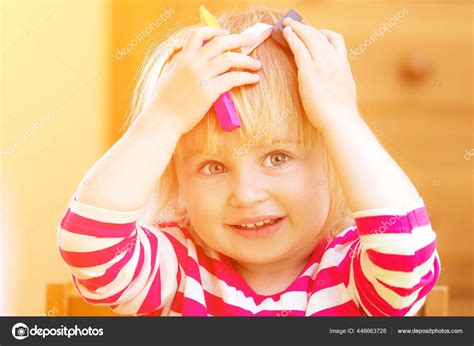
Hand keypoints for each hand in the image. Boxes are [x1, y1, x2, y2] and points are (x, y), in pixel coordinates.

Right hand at [135, 26, 261, 135]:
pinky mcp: (209, 92)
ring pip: (230, 59)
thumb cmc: (162, 103)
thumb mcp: (167, 76)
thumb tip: (186, 58)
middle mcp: (192, 64)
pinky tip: (253, 79)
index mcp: (182, 59)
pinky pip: (233, 79)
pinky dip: (246, 77)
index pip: (198, 34)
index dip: (214, 31)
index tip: (226, 33)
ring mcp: (201, 77)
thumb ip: (178, 65)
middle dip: (239, 39)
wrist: (161, 120)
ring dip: (247, 60)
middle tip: (251, 40)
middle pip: (220, 42)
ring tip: (257, 64)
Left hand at [282, 18, 357, 130]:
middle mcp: (334, 60)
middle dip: (306, 27)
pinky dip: (292, 37)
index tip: (315, 33)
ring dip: (297, 28)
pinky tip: (286, 33)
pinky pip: (299, 48)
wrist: (340, 120)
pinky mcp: (309, 72)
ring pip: (309, 37)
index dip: (324, 33)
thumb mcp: (344, 89)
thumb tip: (330, 79)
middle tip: (295, 23)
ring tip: (287, 24)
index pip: (336, 39)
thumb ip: (337, 79)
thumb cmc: (340, 112)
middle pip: (320, 35)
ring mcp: (322, 64)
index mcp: (343, 64)